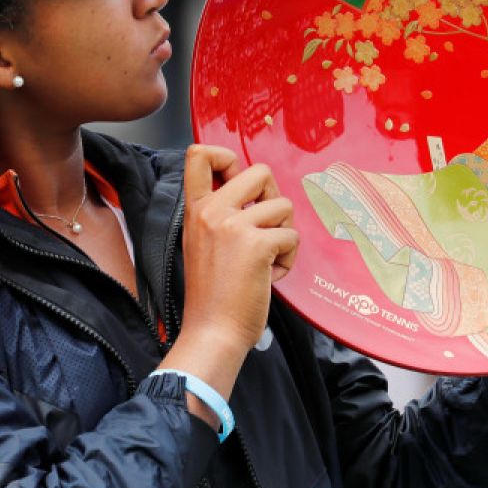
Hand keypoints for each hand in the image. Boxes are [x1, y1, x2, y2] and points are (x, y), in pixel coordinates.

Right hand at [178, 145, 298, 350]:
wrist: (212, 333)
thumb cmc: (212, 295)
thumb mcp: (200, 243)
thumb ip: (219, 214)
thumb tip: (253, 194)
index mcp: (195, 209)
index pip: (199, 154)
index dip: (227, 157)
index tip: (239, 181)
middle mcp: (212, 211)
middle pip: (260, 171)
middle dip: (273, 199)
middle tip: (266, 228)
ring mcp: (234, 225)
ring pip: (284, 206)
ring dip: (284, 234)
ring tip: (267, 260)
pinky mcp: (257, 244)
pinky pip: (291, 236)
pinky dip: (288, 259)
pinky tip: (269, 277)